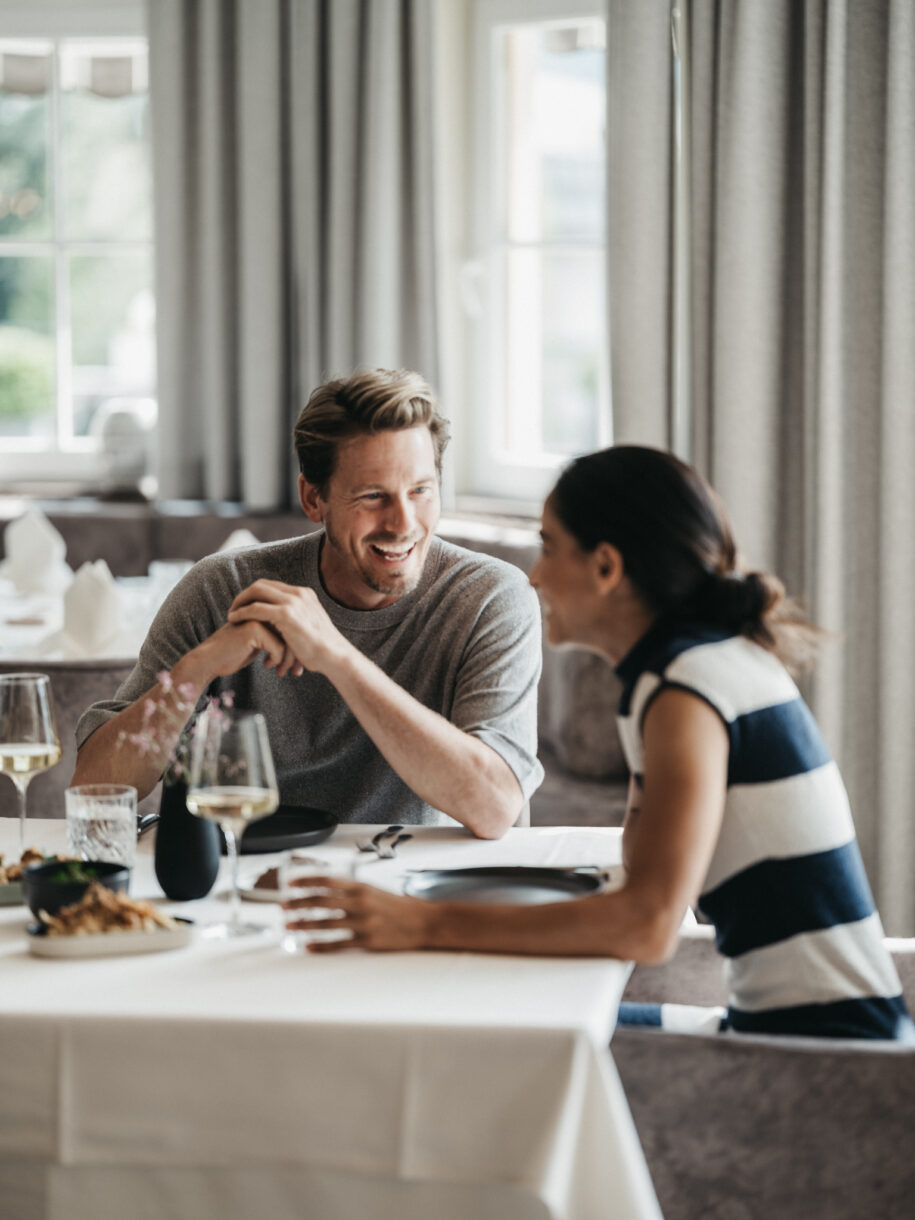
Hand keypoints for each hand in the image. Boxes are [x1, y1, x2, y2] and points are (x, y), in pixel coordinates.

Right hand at [180, 619, 297, 684]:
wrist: (209, 660)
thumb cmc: (235, 654)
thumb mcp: (259, 643)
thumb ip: (276, 637)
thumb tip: (301, 648)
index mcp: (267, 611)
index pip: (293, 628)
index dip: (298, 648)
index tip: (298, 667)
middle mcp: (264, 610)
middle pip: (294, 632)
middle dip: (297, 655)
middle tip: (296, 672)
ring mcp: (259, 617)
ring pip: (288, 640)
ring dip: (287, 660)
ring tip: (281, 672)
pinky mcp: (254, 629)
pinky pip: (278, 647)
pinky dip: (276, 660)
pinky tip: (266, 665)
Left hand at [227, 581, 349, 675]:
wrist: (334, 656)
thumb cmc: (323, 650)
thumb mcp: (311, 627)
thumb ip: (299, 621)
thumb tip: (287, 627)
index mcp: (305, 594)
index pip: (273, 586)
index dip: (255, 594)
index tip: (245, 605)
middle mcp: (298, 593)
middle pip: (262, 585)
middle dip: (245, 595)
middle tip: (234, 608)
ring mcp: (292, 602)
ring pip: (256, 592)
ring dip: (240, 602)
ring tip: (231, 614)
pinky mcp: (285, 614)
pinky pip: (255, 608)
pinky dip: (241, 612)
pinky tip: (233, 619)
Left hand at [282, 876, 431, 952]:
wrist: (424, 922)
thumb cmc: (398, 906)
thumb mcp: (374, 890)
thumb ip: (351, 889)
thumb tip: (324, 890)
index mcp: (362, 886)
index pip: (327, 880)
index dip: (306, 881)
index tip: (291, 884)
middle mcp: (361, 902)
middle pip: (321, 901)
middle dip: (298, 903)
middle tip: (284, 906)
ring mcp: (364, 922)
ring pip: (325, 923)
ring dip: (304, 924)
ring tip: (289, 926)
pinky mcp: (367, 940)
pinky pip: (338, 944)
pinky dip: (321, 946)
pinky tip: (309, 947)